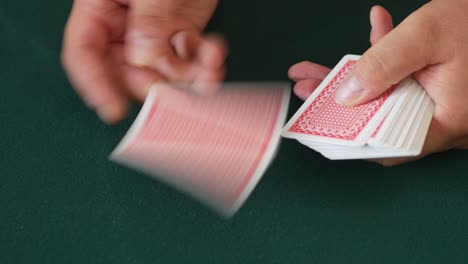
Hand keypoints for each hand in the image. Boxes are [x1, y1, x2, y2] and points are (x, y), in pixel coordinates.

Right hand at [62, 0, 226, 123]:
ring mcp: (155, 35)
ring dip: (187, 78)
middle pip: (129, 73)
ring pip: (164, 73)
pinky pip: (190, 62)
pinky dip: (205, 64)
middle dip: (155, 84)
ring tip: (209, 67)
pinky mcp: (183, 36)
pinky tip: (214, 53)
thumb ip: (147, 17)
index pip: (84, 54)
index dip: (95, 85)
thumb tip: (144, 56)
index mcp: (99, 11)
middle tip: (177, 91)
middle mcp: (124, 29)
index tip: (112, 109)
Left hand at [288, 3, 467, 165]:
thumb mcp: (426, 35)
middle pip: (380, 121)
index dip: (351, 136)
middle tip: (310, 89)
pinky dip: (384, 65)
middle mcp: (445, 123)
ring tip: (322, 71)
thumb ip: (383, 64)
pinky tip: (375, 36)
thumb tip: (346, 96)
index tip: (320, 124)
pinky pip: (403, 86)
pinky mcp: (438, 94)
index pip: (389, 145)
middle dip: (340, 102)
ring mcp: (442, 109)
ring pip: (388, 101)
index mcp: (448, 122)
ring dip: (357, 81)